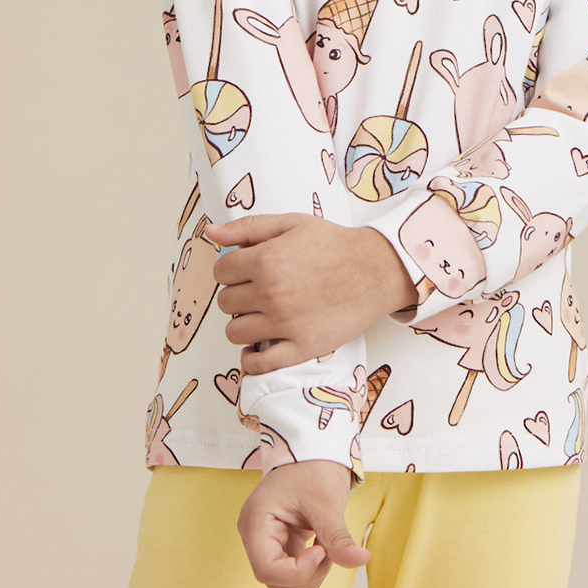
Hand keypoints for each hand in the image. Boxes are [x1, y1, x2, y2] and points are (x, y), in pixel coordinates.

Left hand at [207, 213, 417, 375]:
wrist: (375, 269)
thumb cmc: (333, 244)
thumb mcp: (291, 223)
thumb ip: (248, 228)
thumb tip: (211, 232)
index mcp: (266, 260)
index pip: (221, 272)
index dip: (230, 270)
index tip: (244, 270)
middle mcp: (271, 293)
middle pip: (226, 303)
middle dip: (237, 295)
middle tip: (257, 291)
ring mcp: (285, 323)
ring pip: (235, 332)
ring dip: (243, 324)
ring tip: (261, 315)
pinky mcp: (301, 347)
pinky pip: (259, 364)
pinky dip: (251, 359)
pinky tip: (257, 348)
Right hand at [237, 459, 369, 587]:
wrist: (315, 450)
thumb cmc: (314, 467)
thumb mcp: (326, 502)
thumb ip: (338, 537)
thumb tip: (361, 561)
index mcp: (256, 521)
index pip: (267, 569)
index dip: (298, 571)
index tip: (321, 551)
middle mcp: (255, 535)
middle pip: (275, 581)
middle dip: (307, 574)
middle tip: (328, 547)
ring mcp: (266, 541)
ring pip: (284, 584)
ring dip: (311, 575)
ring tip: (327, 545)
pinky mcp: (279, 544)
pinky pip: (292, 573)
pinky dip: (312, 570)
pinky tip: (322, 546)